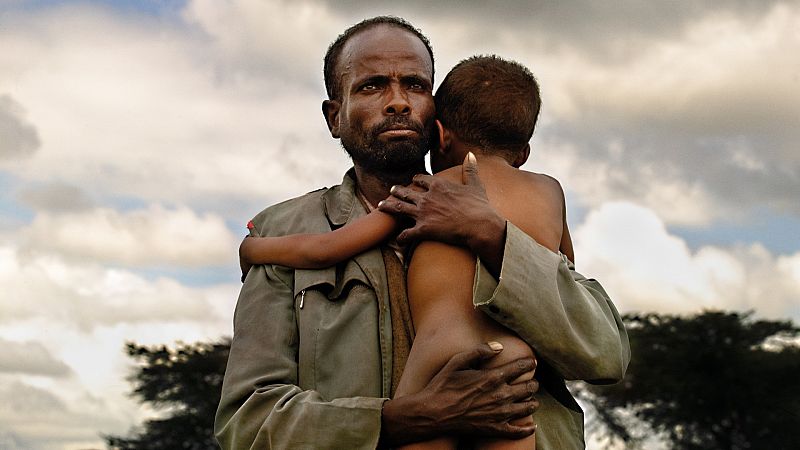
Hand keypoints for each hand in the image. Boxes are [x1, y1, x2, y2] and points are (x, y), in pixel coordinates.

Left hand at [378, 152, 506, 275]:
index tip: (414, 180)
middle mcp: (427, 197)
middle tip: (391, 190)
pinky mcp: (423, 229)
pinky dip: (401, 237)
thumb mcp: (475, 185)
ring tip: (380, 206)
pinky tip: (398, 239)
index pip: (422, 179)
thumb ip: (470, 170)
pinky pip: (406, 234)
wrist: (479, 225)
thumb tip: (471, 155)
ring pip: (399, 208)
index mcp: (438, 185)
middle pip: (406, 192)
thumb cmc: (479, 206)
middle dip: (397, 191)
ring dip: (388, 207)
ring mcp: (423, 213)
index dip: (417, 180)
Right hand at [381, 343, 538, 445]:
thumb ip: (479, 351)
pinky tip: (531, 426)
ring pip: (527, 408)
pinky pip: (518, 431)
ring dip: (533, 402)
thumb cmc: (443, 385)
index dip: (529, 363)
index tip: (533, 362)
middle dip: (533, 384)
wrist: (433, 413)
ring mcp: (499, 414)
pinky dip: (528, 429)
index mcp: (493, 377)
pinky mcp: (495, 429)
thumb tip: (499, 346)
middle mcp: (500, 395)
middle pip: (528, 388)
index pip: (520, 368)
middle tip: (534, 383)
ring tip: (532, 401)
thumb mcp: (457, 362)